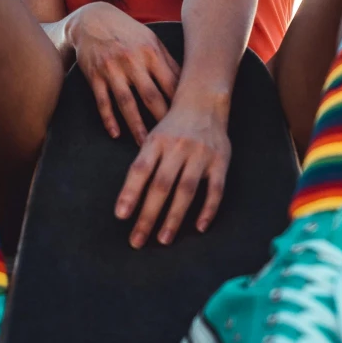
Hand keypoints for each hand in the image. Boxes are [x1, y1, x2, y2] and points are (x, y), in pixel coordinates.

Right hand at [63, 3, 182, 145]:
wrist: (92, 19)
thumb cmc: (128, 32)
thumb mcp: (151, 40)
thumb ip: (168, 62)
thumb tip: (188, 83)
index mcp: (151, 52)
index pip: (170, 83)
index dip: (181, 103)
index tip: (190, 122)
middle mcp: (132, 61)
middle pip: (151, 96)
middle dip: (162, 119)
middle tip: (172, 140)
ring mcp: (112, 70)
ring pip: (126, 102)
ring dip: (136, 125)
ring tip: (144, 144)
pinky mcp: (94, 76)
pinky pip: (102, 101)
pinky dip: (108, 119)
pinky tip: (115, 134)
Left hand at [115, 93, 231, 247]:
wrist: (204, 101)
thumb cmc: (173, 127)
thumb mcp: (153, 138)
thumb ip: (144, 165)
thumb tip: (127, 202)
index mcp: (156, 142)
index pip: (140, 170)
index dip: (129, 193)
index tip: (121, 216)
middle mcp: (178, 147)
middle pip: (161, 186)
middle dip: (148, 216)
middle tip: (137, 241)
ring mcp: (201, 154)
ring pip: (186, 190)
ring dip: (174, 217)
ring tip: (163, 239)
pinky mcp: (220, 161)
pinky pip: (215, 189)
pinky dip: (208, 209)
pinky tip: (199, 227)